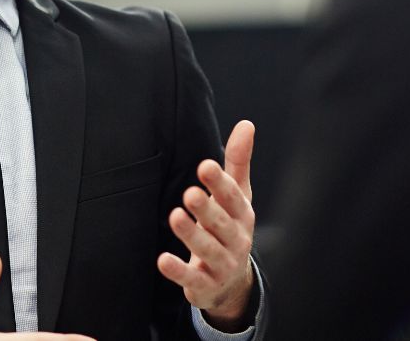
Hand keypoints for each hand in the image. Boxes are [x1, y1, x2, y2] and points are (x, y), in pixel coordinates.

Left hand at [157, 120, 256, 330]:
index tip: (205, 166)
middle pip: (221, 224)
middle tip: (190, 193)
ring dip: (191, 235)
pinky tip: (162, 259)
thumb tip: (246, 124)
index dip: (220, 183)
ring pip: (208, 250)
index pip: (234, 198)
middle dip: (207, 209)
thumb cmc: (230, 226)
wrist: (232, 281)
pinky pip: (192, 279)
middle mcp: (236, 240)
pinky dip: (178, 271)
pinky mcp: (205, 285)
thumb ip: (238, 162)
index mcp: (242, 215)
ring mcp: (222, 265)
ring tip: (175, 217)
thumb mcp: (237, 196)